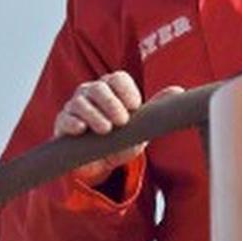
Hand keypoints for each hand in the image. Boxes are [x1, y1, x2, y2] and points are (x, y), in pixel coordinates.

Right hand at [53, 72, 182, 184]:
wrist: (99, 162)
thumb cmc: (121, 138)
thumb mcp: (140, 125)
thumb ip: (155, 107)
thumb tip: (179, 90)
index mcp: (112, 88)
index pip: (118, 78)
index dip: (127, 91)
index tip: (135, 106)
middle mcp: (92, 92)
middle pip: (99, 88)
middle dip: (111, 103)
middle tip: (122, 121)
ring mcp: (75, 106)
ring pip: (81, 102)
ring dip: (95, 115)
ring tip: (106, 129)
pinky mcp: (62, 123)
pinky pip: (64, 118)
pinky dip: (73, 123)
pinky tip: (81, 130)